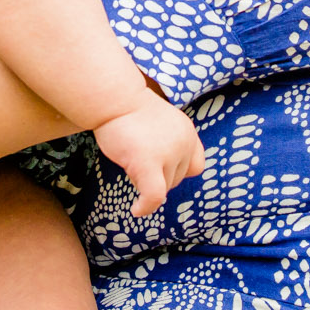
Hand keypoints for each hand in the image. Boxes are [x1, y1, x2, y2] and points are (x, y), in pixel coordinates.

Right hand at [93, 96, 206, 215]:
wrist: (114, 99)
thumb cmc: (129, 111)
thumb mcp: (160, 124)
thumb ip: (169, 144)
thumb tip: (163, 177)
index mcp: (187, 132)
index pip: (195, 166)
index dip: (178, 172)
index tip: (160, 170)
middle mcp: (183, 143)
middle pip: (176, 179)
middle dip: (156, 176)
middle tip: (134, 157)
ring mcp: (168, 153)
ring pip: (163, 188)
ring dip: (145, 181)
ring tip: (128, 160)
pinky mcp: (148, 162)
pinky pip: (154, 196)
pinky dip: (146, 207)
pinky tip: (136, 210)